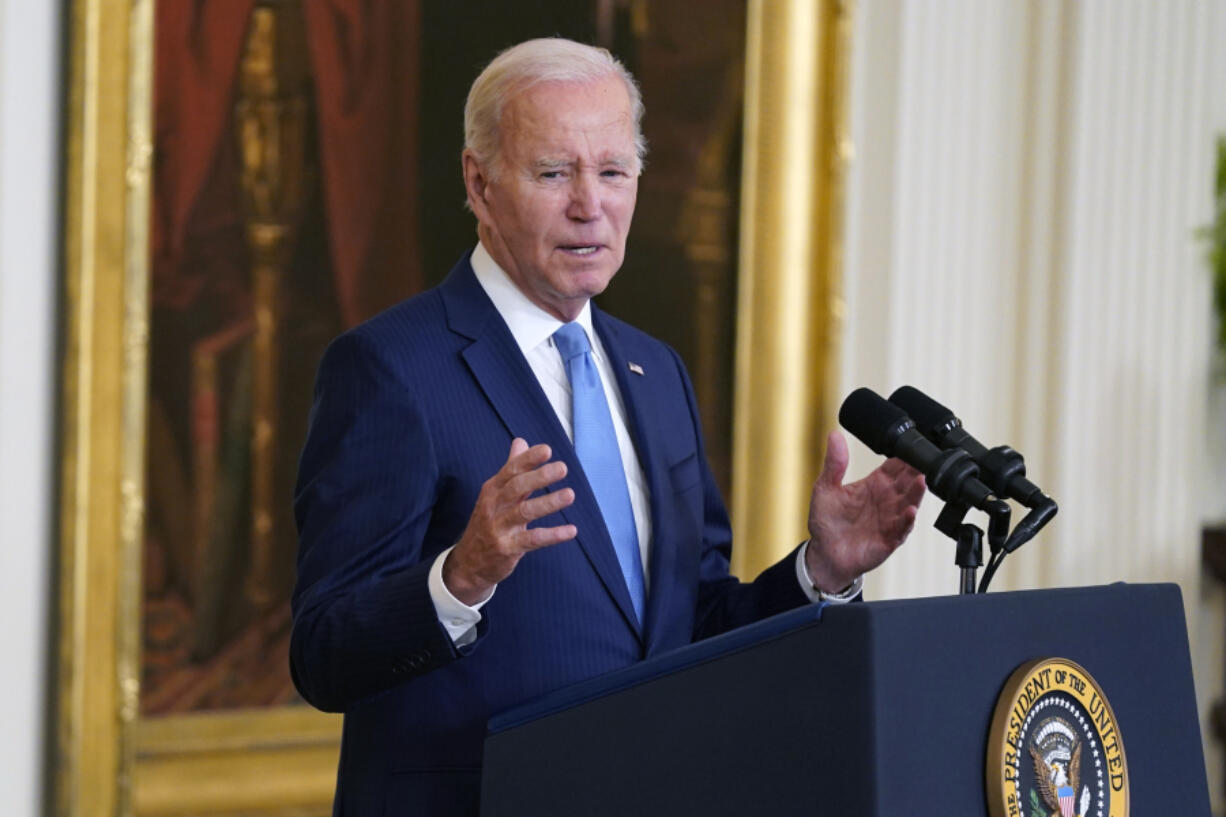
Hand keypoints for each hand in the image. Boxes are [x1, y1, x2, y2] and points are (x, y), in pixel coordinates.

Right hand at [443, 438, 576, 604]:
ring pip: (524, 513)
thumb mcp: (494, 494)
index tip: (547, 450)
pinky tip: (571, 530)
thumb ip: (511, 468)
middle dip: (539, 477)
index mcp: (492, 490)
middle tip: (562, 468)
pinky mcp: (507, 549)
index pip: (510, 470)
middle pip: (516, 488)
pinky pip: (532, 540)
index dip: (528, 459)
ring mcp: (499, 528)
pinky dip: (552, 535)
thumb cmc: (487, 523)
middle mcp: (493, 506)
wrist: (467, 563)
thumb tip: (521, 441)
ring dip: (548, 503)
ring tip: (570, 494)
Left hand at [804, 430, 925, 592]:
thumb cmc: (827, 522)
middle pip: (907, 482)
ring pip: (909, 503)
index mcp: (874, 484)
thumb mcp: (825, 488)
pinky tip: (910, 511)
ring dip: (916, 493)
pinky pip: (902, 528)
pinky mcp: (889, 539)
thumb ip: (834, 463)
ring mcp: (890, 519)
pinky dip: (907, 520)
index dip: (903, 457)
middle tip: (922, 461)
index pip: (895, 467)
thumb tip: (834, 435)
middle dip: (915, 472)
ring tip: (921, 482)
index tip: (911, 446)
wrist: (824, 554)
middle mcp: (886, 500)